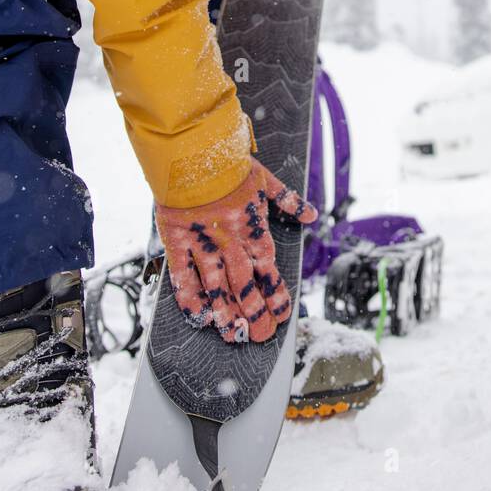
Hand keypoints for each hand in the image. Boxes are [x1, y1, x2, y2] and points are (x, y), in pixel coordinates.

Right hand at [155, 161, 316, 342]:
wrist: (195, 153)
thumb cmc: (231, 165)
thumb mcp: (266, 180)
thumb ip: (288, 200)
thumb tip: (312, 213)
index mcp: (254, 231)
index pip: (269, 273)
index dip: (276, 297)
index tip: (281, 316)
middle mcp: (231, 244)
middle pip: (245, 288)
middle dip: (254, 315)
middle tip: (260, 337)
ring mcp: (204, 246)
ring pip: (217, 288)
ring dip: (226, 314)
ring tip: (233, 335)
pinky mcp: (178, 242)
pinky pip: (183, 276)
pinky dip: (190, 297)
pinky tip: (198, 316)